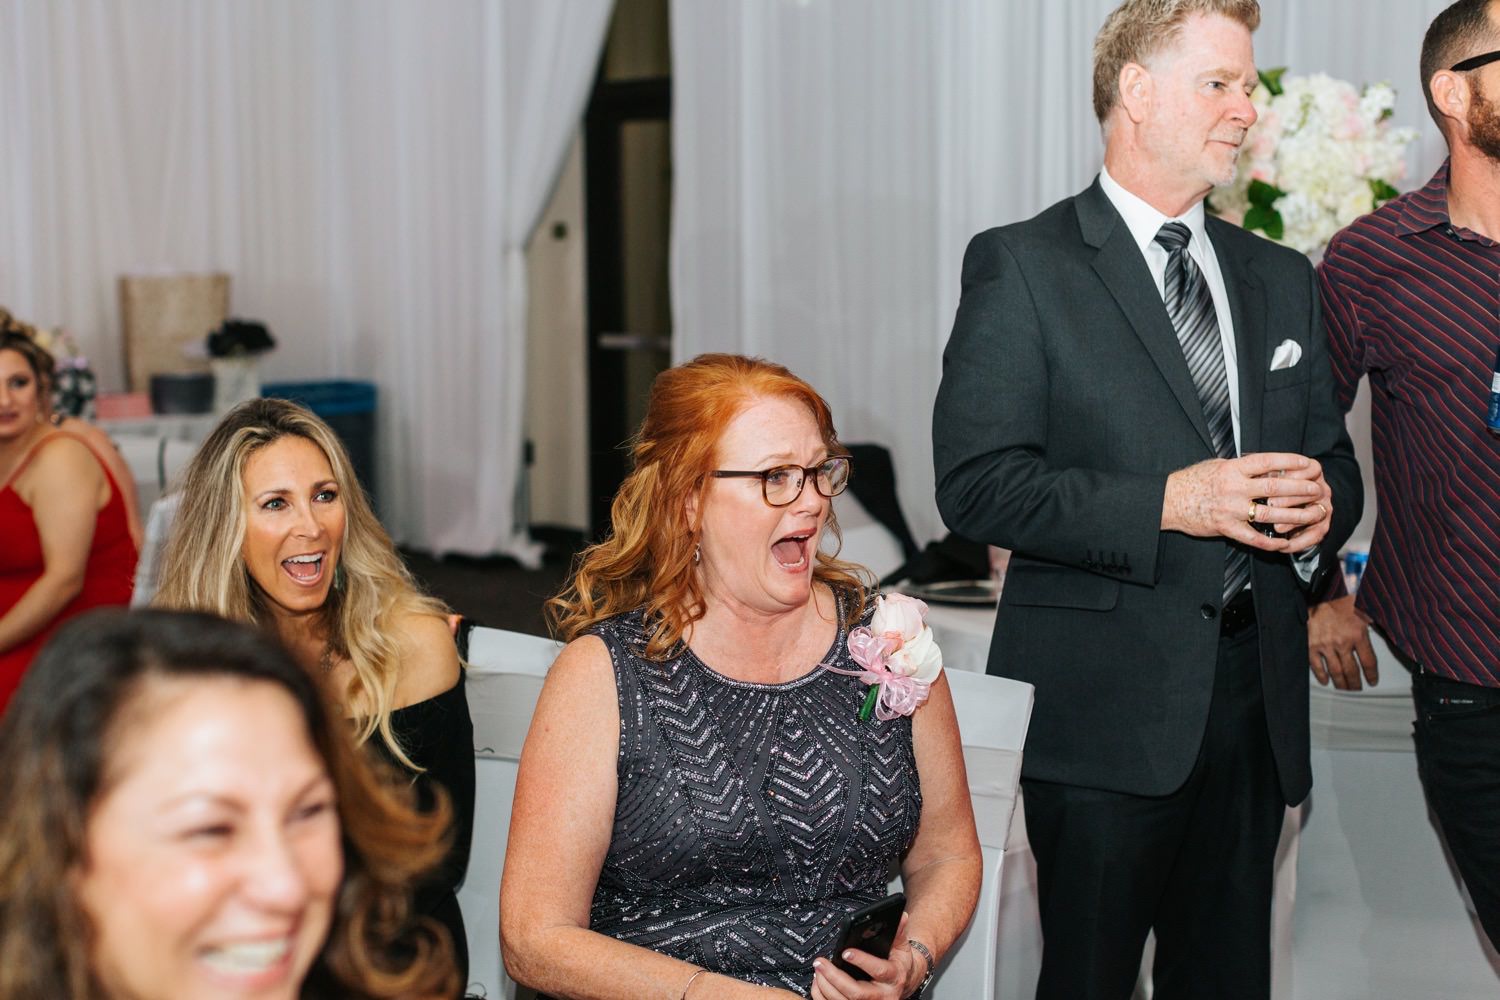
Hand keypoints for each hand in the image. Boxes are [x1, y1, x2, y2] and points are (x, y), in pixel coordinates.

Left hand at [810, 914, 918, 999]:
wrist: (902, 983)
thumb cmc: (898, 964)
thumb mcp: (901, 947)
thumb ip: (899, 932)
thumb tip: (901, 916)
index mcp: (894, 977)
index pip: (878, 971)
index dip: (862, 961)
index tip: (845, 952)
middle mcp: (882, 995)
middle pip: (856, 993)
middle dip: (835, 977)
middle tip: (820, 962)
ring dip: (826, 986)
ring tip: (818, 969)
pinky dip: (822, 996)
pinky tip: (818, 982)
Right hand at [1162, 453, 1322, 551]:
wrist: (1168, 501)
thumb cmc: (1192, 481)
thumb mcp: (1216, 465)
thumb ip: (1241, 466)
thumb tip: (1267, 464)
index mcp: (1232, 468)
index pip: (1268, 462)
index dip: (1291, 462)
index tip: (1309, 463)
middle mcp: (1233, 487)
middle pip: (1274, 487)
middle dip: (1300, 488)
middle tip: (1318, 490)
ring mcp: (1230, 509)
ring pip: (1270, 513)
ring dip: (1296, 515)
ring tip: (1313, 514)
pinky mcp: (1225, 528)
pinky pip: (1253, 538)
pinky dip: (1271, 543)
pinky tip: (1286, 543)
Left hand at [1261, 460, 1332, 549]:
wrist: (1289, 508)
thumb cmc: (1274, 486)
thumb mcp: (1272, 477)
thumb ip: (1269, 476)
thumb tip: (1257, 477)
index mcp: (1312, 472)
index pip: (1311, 468)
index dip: (1294, 473)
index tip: (1272, 477)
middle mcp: (1321, 489)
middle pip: (1312, 491)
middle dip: (1290, 498)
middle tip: (1270, 504)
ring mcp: (1324, 508)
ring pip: (1314, 514)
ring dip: (1294, 521)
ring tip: (1276, 527)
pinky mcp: (1322, 526)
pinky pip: (1314, 535)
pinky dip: (1298, 542)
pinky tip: (1283, 546)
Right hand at [1308, 595, 1377, 689]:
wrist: (1321, 591)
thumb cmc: (1344, 598)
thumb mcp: (1365, 611)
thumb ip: (1372, 628)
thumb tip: (1382, 636)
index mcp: (1358, 635)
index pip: (1368, 662)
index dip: (1371, 675)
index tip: (1372, 681)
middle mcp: (1342, 643)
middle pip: (1352, 671)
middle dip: (1355, 683)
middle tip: (1356, 689)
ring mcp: (1326, 645)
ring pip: (1335, 671)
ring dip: (1340, 683)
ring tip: (1343, 689)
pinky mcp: (1311, 644)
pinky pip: (1316, 664)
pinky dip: (1321, 675)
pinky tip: (1325, 681)